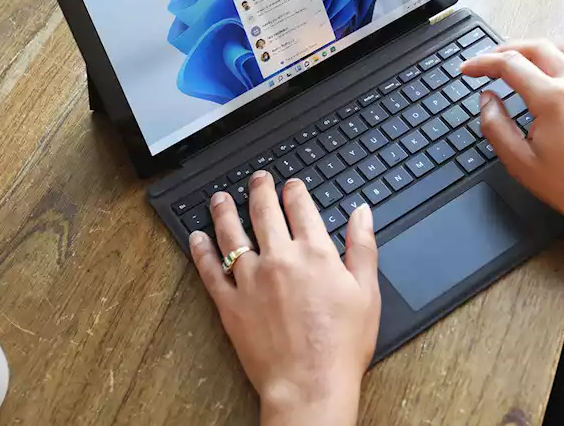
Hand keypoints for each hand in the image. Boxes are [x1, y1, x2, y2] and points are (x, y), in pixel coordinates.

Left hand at [190, 171, 380, 425]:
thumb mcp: (367, 292)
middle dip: (260, 190)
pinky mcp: (230, 305)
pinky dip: (201, 251)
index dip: (294, 191)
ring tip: (220, 198)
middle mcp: (280, 259)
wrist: (310, 385)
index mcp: (315, 253)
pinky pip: (210, 271)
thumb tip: (362, 213)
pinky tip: (197, 238)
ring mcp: (251, 281)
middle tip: (257, 179)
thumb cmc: (341, 345)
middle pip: (264, 212)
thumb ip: (362, 247)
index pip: (300, 207)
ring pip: (232, 234)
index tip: (291, 185)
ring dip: (225, 211)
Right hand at [461, 40, 563, 238]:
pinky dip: (556, 59)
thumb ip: (496, 126)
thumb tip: (487, 100)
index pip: (510, 64)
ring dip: (531, 50)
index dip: (482, 63)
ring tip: (514, 61)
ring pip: (558, 49)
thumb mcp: (521, 163)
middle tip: (486, 62)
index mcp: (552, 99)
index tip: (468, 70)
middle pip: (534, 46)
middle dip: (505, 49)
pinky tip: (548, 71)